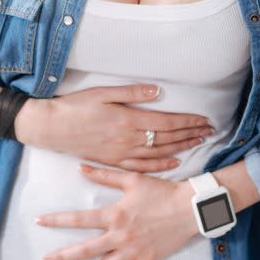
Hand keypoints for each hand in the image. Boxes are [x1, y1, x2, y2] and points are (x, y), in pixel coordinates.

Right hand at [15, 84, 213, 172]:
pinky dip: (160, 165)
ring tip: (198, 143)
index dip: (188, 122)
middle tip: (209, 131)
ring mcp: (121, 153)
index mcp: (128, 119)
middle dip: (190, 134)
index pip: (167, 122)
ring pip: (158, 153)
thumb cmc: (75, 107)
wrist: (50, 128)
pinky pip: (142, 167)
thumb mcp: (103, 93)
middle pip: (167, 138)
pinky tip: (174, 162)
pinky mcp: (113, 162)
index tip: (204, 120)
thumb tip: (158, 91)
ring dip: (181, 148)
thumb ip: (132, 93)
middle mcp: (128, 139)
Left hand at [36, 165, 197, 259]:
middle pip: (85, 249)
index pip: (79, 219)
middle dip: (62, 256)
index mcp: (115, 215)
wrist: (190, 208)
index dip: (57, 220)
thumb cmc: (162, 191)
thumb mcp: (131, 179)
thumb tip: (80, 167)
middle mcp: (120, 236)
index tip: (39, 221)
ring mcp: (133, 252)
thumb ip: (104, 176)